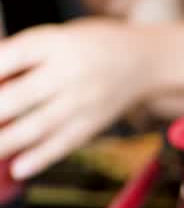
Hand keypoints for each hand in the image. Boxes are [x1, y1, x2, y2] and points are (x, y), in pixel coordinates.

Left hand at [0, 19, 156, 178]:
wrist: (145, 60)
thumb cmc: (86, 45)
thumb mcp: (51, 38)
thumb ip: (17, 59)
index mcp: (52, 43)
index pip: (5, 60)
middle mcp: (69, 73)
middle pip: (17, 98)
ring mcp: (83, 101)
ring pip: (37, 126)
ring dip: (4, 143)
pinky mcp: (94, 123)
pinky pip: (64, 143)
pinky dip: (40, 158)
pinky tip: (18, 169)